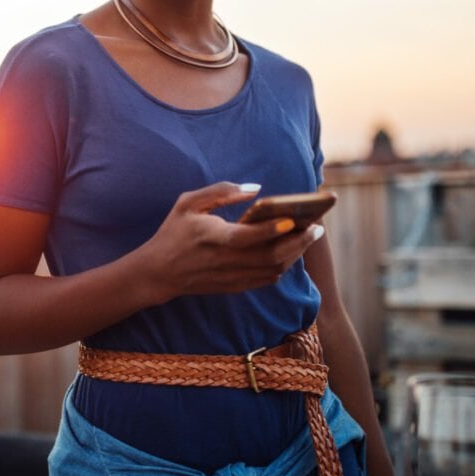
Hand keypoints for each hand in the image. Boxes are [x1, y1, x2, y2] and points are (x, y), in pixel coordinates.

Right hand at [138, 182, 322, 302]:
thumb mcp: (188, 203)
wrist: (157, 273)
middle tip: (317, 227)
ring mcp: (231, 277)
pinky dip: (283, 266)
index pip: (248, 237)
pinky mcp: (234, 287)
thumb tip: (255, 189)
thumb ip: (221, 191)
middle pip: (270, 257)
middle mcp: (224, 261)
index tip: (293, 219)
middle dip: (298, 243)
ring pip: (273, 270)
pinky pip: (266, 279)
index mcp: (212, 238)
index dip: (272, 230)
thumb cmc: (173, 232)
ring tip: (310, 236)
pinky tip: (292, 251)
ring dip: (295, 255)